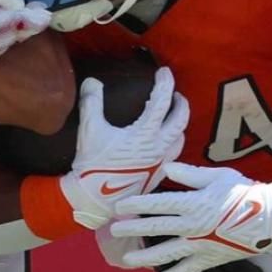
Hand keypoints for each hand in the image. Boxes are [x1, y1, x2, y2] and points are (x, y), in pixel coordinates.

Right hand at [60, 67, 187, 227]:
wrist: (97, 199)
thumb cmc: (94, 165)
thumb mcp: (90, 130)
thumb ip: (92, 102)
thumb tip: (92, 81)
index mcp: (145, 133)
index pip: (161, 101)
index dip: (164, 82)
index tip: (163, 71)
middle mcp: (159, 146)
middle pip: (181, 118)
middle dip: (180, 102)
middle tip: (173, 93)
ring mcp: (162, 161)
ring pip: (181, 137)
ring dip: (179, 122)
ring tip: (171, 115)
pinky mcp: (159, 173)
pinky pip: (175, 153)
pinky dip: (173, 140)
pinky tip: (164, 140)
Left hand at [111, 162, 271, 271]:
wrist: (269, 217)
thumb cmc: (244, 192)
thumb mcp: (217, 177)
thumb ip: (189, 175)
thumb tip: (166, 170)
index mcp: (192, 203)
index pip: (157, 204)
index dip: (136, 204)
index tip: (120, 205)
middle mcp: (191, 226)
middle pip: (155, 228)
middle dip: (132, 229)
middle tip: (113, 230)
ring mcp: (199, 246)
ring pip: (165, 254)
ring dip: (144, 258)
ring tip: (127, 260)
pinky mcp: (208, 259)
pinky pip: (186, 271)